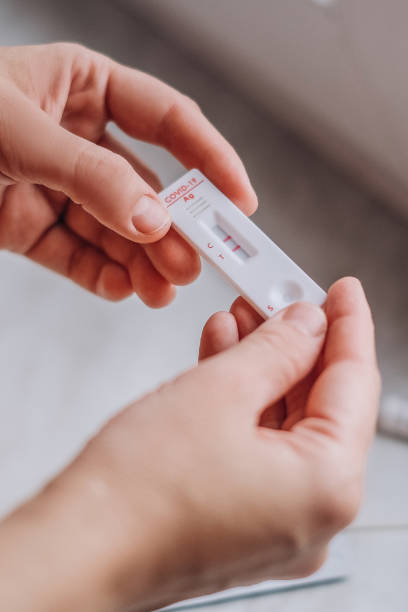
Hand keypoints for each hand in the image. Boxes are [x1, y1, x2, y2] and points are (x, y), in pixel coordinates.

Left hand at [0, 43, 255, 303]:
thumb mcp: (15, 130)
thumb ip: (89, 174)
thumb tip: (151, 216)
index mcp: (83, 87)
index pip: (167, 120)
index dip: (210, 158)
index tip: (239, 199)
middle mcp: (77, 139)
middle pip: (146, 186)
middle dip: (171, 227)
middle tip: (192, 262)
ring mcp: (57, 187)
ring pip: (116, 229)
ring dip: (142, 260)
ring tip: (162, 289)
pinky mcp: (30, 228)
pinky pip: (78, 255)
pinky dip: (103, 275)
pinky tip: (125, 288)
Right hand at [0, 278, 379, 611]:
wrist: (77, 550)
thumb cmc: (139, 492)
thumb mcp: (221, 391)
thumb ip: (278, 349)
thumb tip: (307, 325)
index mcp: (327, 487)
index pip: (356, 384)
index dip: (349, 325)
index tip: (342, 291)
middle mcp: (312, 515)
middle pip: (322, 405)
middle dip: (297, 343)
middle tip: (282, 297)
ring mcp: (277, 522)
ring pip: (286, 424)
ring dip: (265, 367)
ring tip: (242, 318)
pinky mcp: (243, 520)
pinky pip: (261, 447)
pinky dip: (246, 403)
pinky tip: (224, 359)